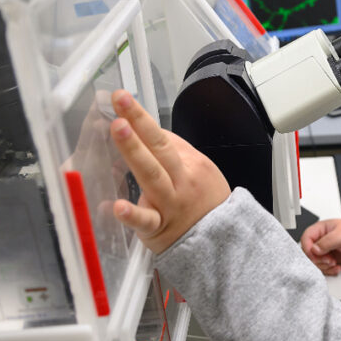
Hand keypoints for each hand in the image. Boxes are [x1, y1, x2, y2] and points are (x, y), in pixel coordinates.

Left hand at [109, 90, 230, 254]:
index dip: (141, 118)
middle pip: (160, 147)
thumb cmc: (207, 205)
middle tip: (121, 102)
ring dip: (135, 151)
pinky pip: (146, 221)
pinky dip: (132, 214)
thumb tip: (149, 133)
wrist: (224, 242)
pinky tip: (116, 206)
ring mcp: (170, 203)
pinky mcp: (159, 228)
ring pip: (152, 175)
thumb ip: (177, 154)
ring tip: (118, 129)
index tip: (123, 99)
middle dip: (139, 123)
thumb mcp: (201, 172)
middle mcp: (181, 180)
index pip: (163, 138)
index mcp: (191, 164)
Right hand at [300, 218, 340, 275]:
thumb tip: (314, 249)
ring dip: (324, 266)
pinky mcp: (327, 259)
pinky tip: (337, 267)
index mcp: (319, 230)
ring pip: (314, 263)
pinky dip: (329, 270)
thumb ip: (327, 241)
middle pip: (308, 254)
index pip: (305, 239)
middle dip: (318, 260)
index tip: (317, 255)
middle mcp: (318, 241)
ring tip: (334, 263)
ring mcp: (322, 251)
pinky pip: (322, 268)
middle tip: (330, 260)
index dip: (309, 249)